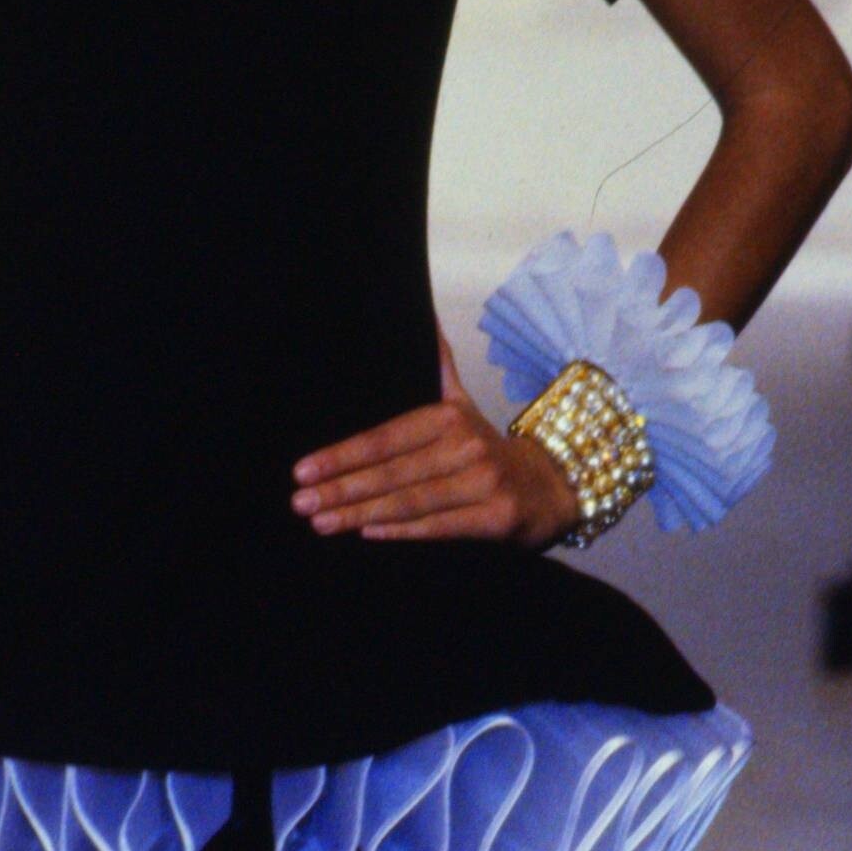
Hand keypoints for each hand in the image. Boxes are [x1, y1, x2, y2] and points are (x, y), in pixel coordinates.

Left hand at [293, 340, 574, 547]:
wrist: (552, 486)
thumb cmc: (489, 449)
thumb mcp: (463, 404)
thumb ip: (438, 368)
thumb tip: (425, 319)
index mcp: (450, 417)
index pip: (385, 438)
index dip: (342, 455)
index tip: (303, 470)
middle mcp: (467, 446)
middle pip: (392, 472)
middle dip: (342, 488)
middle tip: (299, 502)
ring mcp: (484, 483)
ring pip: (411, 501)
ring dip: (360, 512)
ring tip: (320, 522)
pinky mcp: (498, 517)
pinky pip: (440, 526)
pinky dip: (402, 530)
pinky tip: (367, 531)